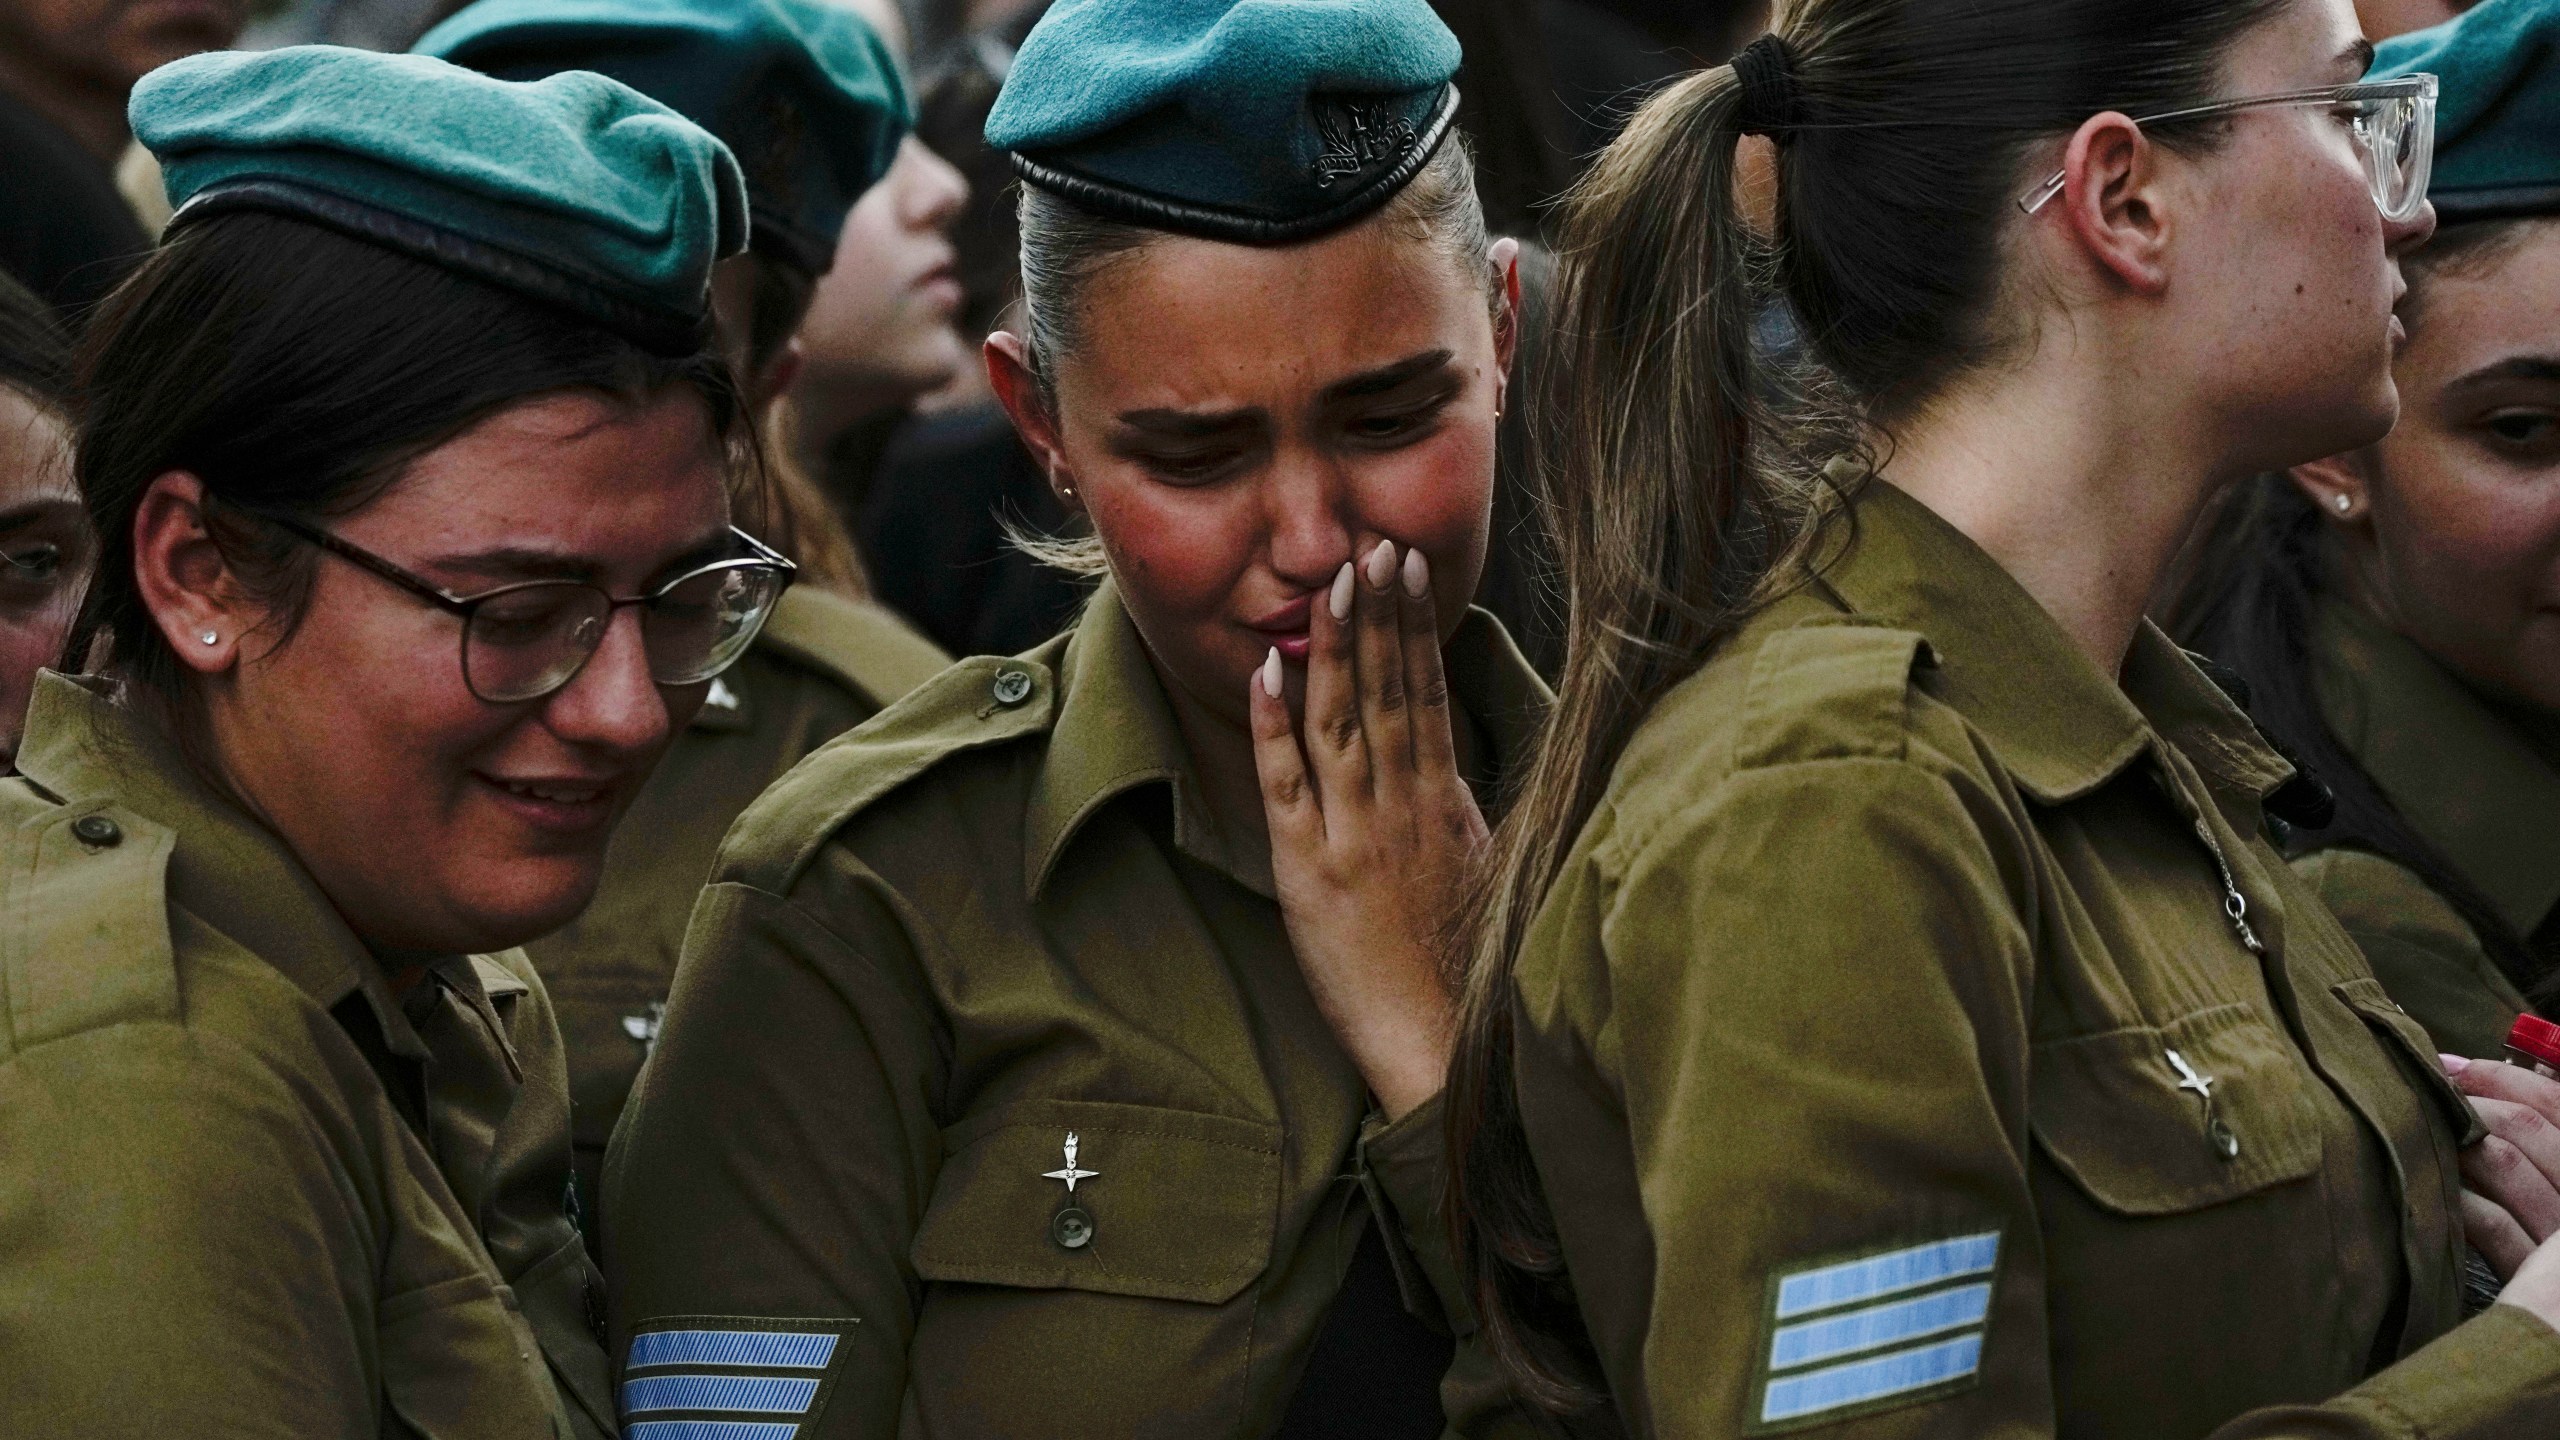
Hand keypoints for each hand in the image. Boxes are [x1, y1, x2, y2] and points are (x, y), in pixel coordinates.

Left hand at [1250, 539, 1485, 1119]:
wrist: (1442, 1047)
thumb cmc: (1469, 977)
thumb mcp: (1484, 880)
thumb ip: (1459, 817)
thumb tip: (1446, 768)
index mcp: (1448, 806)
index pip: (1431, 696)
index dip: (1418, 630)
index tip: (1411, 571)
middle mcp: (1404, 808)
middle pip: (1392, 692)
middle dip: (1382, 615)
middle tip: (1374, 545)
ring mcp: (1357, 835)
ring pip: (1346, 722)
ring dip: (1339, 647)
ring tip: (1334, 582)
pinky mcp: (1312, 872)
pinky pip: (1289, 786)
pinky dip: (1277, 726)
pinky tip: (1269, 671)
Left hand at [2443, 1054, 2559, 1327]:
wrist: (2545, 1321)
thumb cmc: (2542, 1232)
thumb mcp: (2549, 1173)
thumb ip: (2542, 1127)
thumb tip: (2506, 1064)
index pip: (2557, 1102)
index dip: (2501, 1075)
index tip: (2446, 1063)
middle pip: (2526, 1125)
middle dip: (2467, 1102)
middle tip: (2423, 1098)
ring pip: (2504, 1162)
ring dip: (2453, 1142)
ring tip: (2419, 1137)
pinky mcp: (2534, 1274)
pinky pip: (2488, 1221)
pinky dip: (2453, 1198)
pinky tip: (2432, 1191)